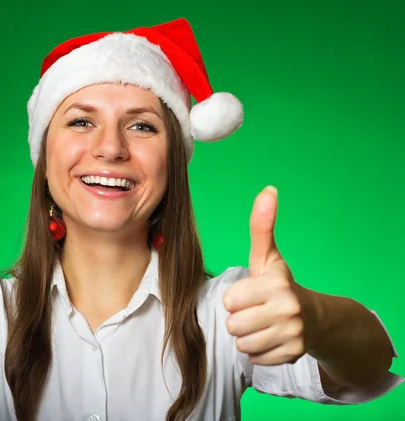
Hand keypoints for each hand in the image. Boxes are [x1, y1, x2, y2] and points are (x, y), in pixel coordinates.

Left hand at [222, 186, 317, 364]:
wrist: (316, 318)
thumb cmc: (280, 285)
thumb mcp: (268, 257)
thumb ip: (261, 226)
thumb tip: (268, 189)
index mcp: (276, 285)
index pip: (230, 300)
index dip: (236, 298)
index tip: (250, 295)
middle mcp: (287, 310)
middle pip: (233, 325)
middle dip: (239, 319)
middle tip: (256, 311)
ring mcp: (292, 336)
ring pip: (243, 343)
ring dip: (247, 336)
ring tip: (262, 325)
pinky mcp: (292, 356)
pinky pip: (255, 358)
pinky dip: (259, 351)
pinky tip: (270, 338)